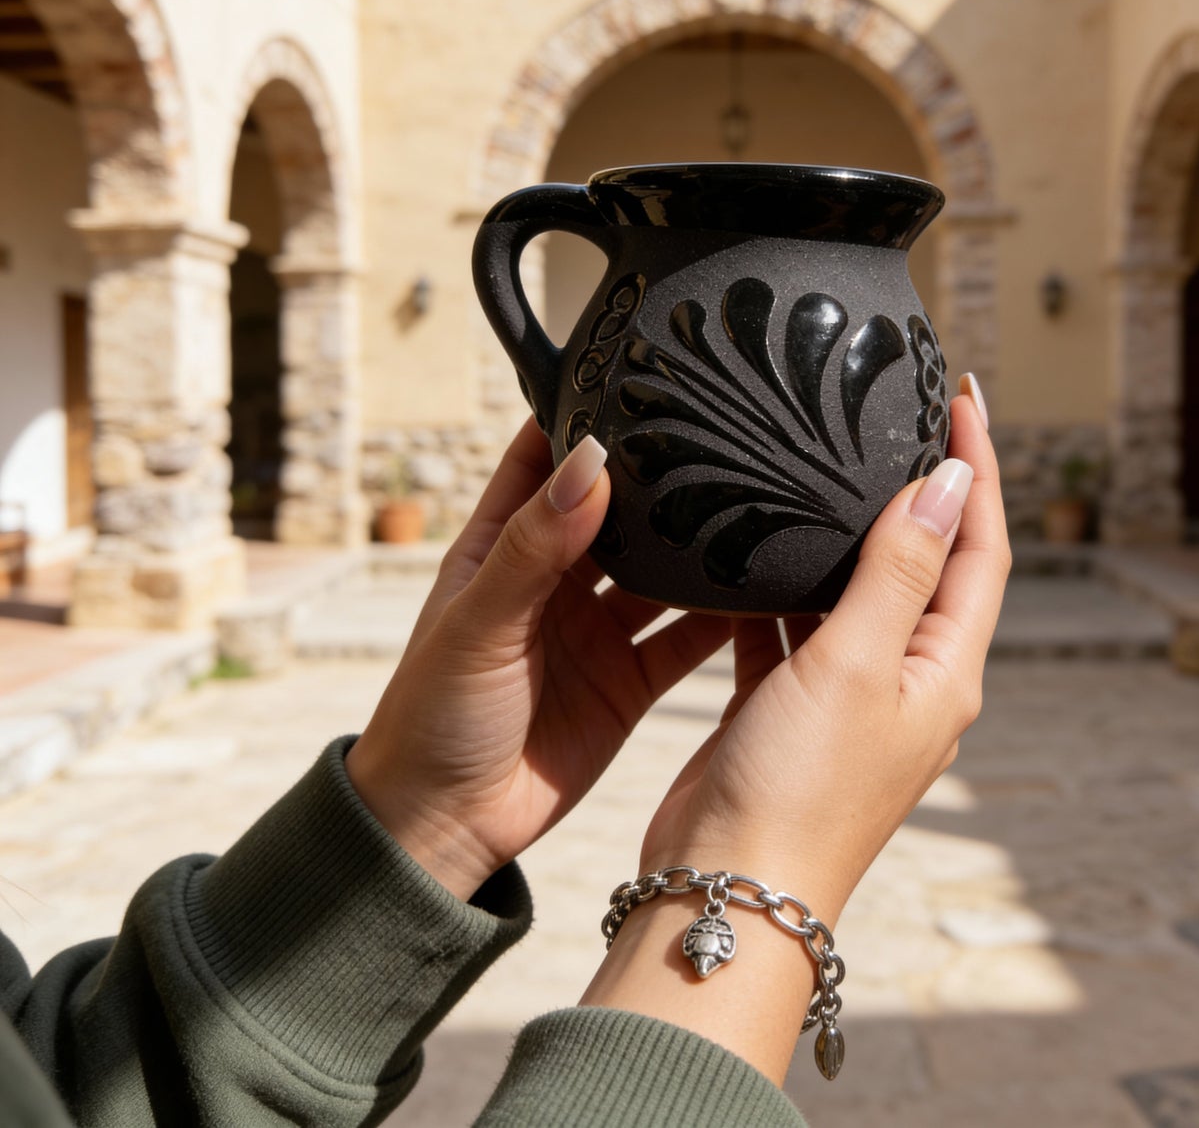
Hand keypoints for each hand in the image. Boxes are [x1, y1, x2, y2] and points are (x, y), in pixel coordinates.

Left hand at [346, 421, 732, 898]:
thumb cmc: (432, 716)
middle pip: (619, 509)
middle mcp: (555, 578)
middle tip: (723, 433)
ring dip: (700, 545)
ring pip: (662, 571)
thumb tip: (590, 462)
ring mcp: (595, 628)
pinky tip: (762, 589)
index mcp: (502, 545)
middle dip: (662, 475)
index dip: (585, 416)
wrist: (446, 828)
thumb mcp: (478, 621)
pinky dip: (722, 618)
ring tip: (757, 502)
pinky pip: (686, 638)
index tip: (638, 372)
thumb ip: (535, 545)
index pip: (546, 457)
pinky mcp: (628, 680)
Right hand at [583, 387, 1008, 1080]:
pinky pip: (797, 623)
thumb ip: (901, 570)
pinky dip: (784, 583)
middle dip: (920, 485)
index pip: (981, 545)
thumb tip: (952, 483)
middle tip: (896, 413)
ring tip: (824, 460)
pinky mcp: (793, 704)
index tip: (962, 396)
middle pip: (928, 558)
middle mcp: (909, 678)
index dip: (979, 466)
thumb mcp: (858, 664)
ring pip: (860, 587)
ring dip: (849, 529)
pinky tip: (757, 547)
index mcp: (945, 668)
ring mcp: (850, 693)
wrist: (727, 888)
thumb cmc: (800, 790)